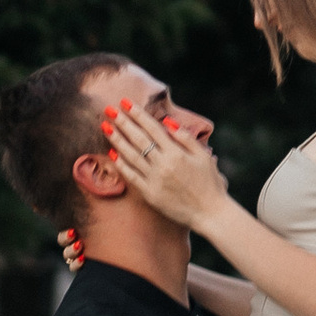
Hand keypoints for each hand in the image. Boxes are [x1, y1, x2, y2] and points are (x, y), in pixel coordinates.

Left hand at [102, 101, 230, 230]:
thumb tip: (167, 122)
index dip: (138, 114)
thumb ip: (186, 138)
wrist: (210, 213)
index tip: (125, 102)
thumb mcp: (203, 156)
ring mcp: (155, 180)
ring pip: (131, 156)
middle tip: (109, 109)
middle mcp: (164, 164)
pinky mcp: (150, 194)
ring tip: (105, 127)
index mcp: (177, 153)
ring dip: (117, 140)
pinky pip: (132, 176)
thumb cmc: (210, 183)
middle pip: (138, 139)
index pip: (153, 128)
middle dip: (122, 122)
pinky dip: (121, 164)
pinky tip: (112, 153)